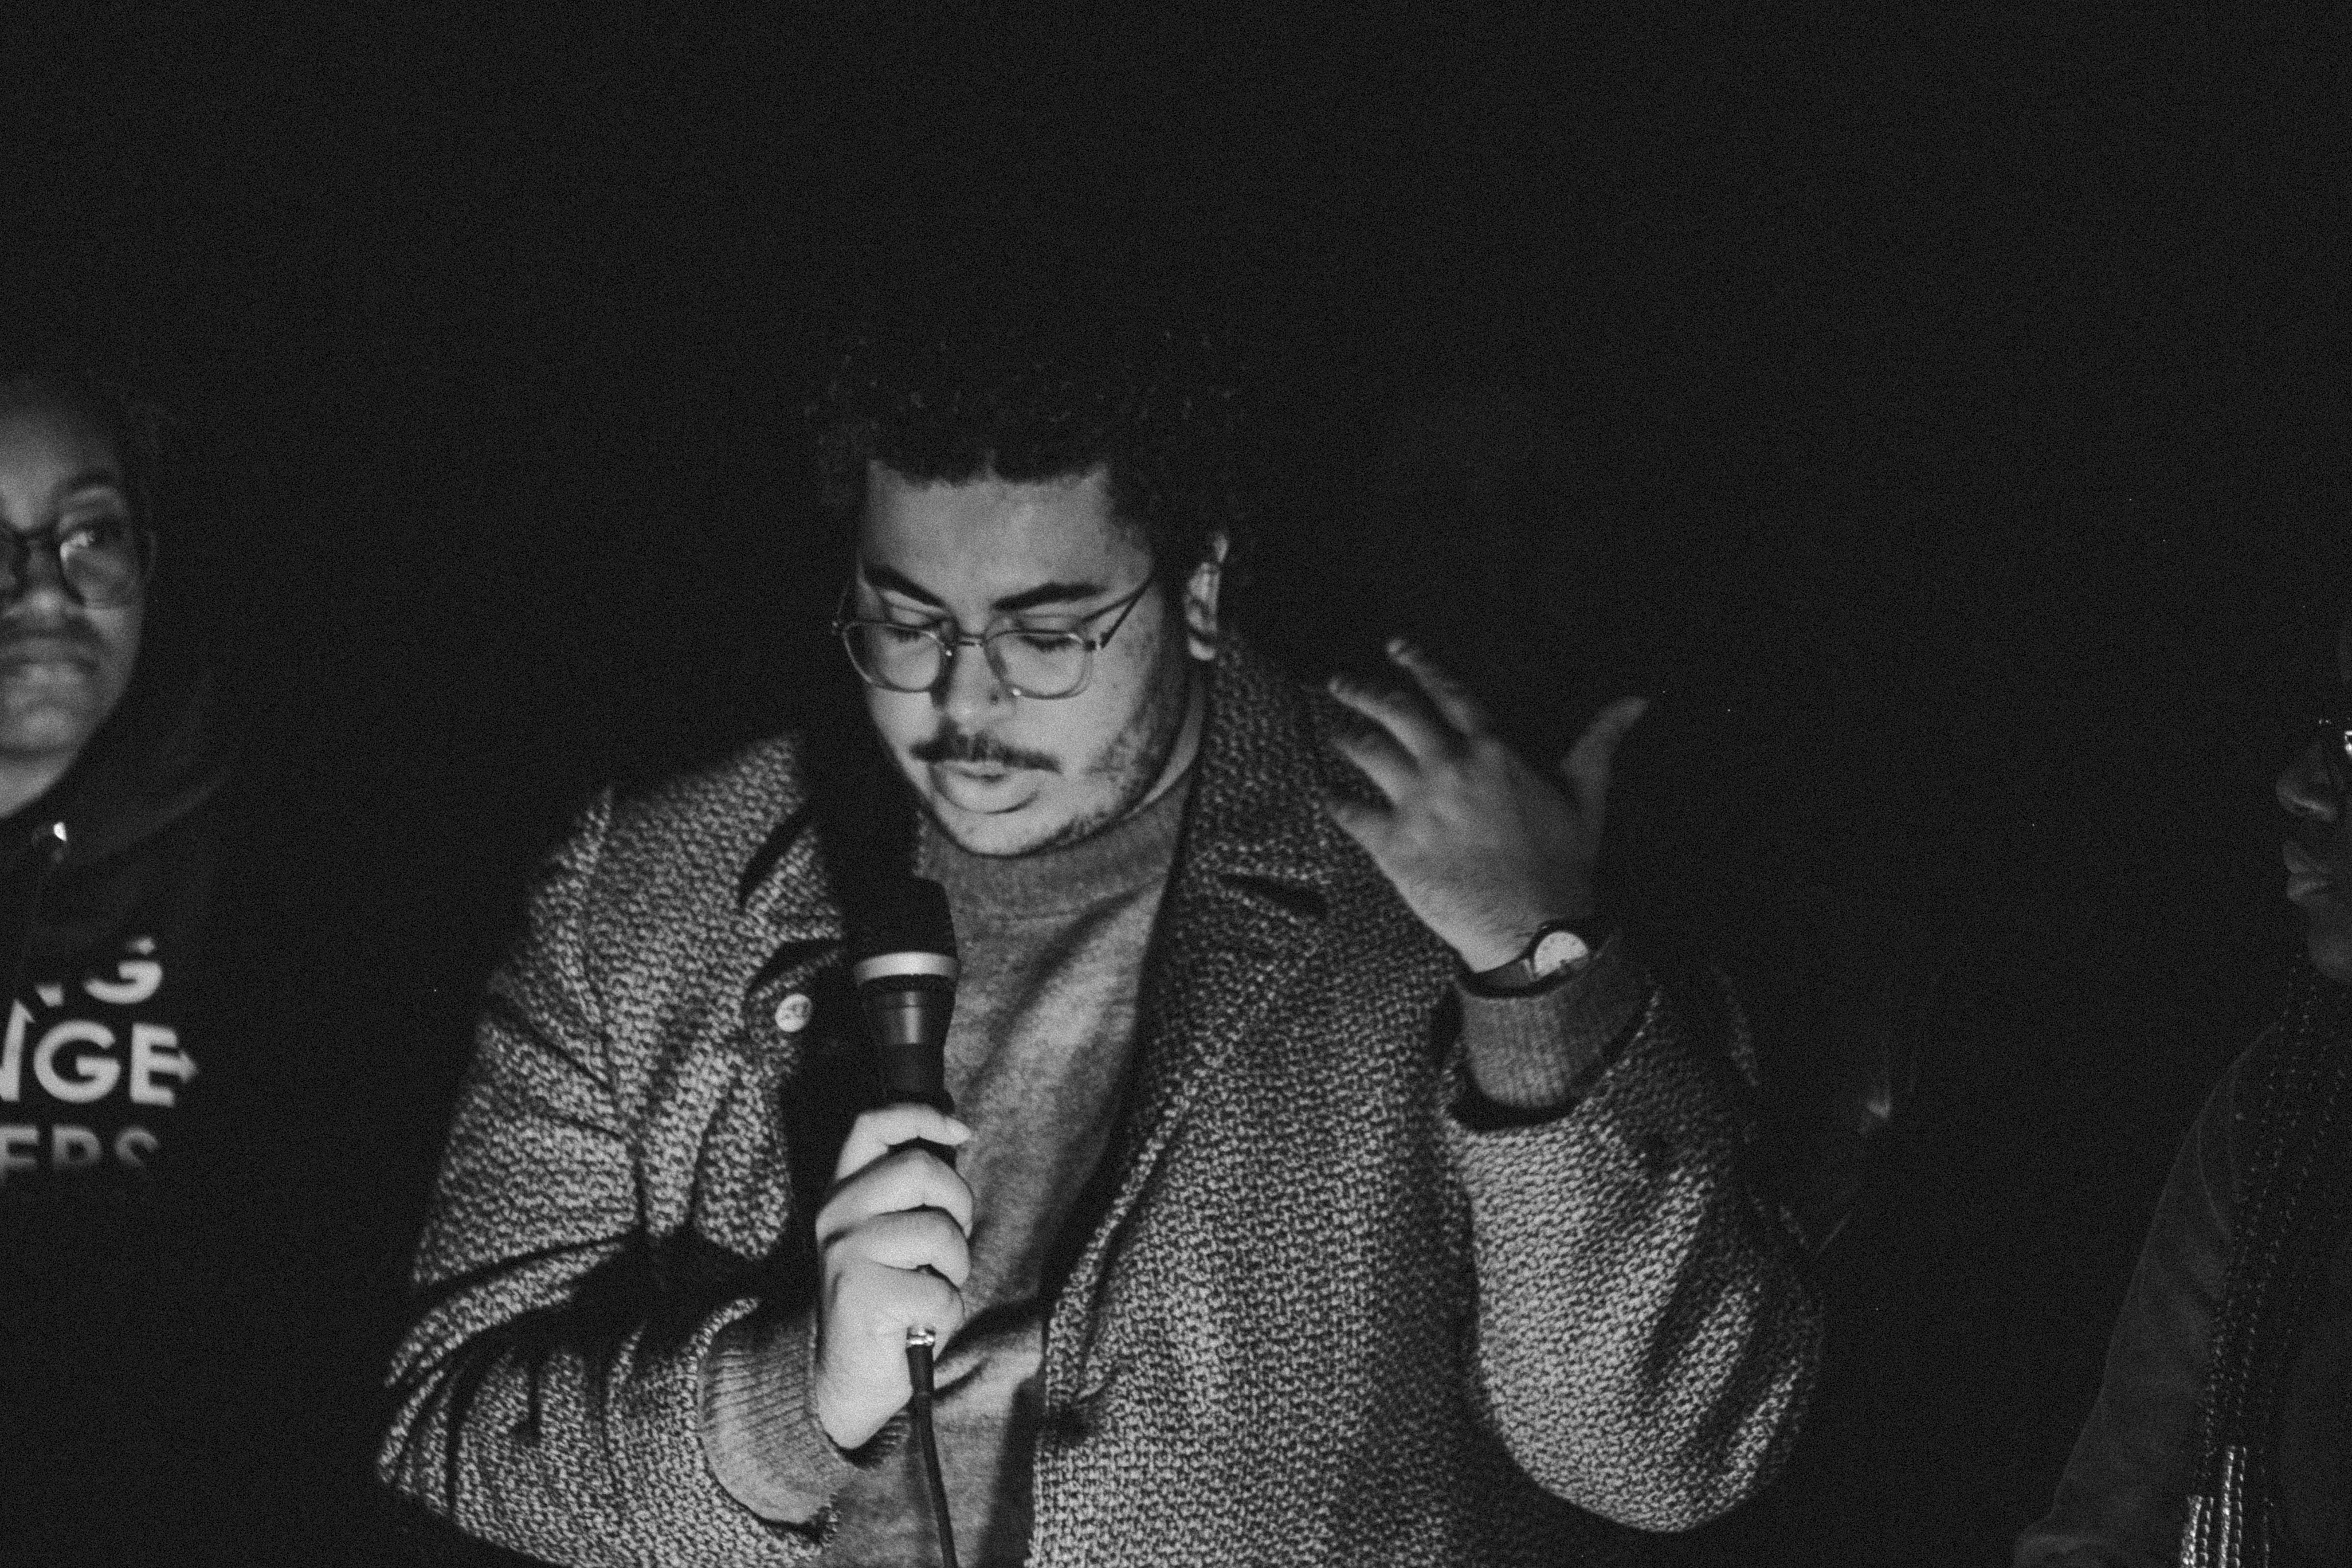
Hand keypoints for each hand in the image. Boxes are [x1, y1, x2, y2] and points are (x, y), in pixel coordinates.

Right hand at [810, 1104, 975, 1448]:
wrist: (842, 1379)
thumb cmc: (883, 1300)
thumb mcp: (888, 1234)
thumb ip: (909, 1191)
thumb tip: (955, 1134)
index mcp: (843, 1192)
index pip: (872, 1125)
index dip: (920, 1114)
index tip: (960, 1130)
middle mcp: (836, 1215)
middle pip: (920, 1169)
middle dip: (958, 1204)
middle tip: (950, 1244)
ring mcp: (846, 1252)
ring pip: (939, 1231)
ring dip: (955, 1266)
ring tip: (931, 1287)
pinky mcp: (862, 1294)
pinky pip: (940, 1290)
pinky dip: (947, 1312)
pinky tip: (920, 1322)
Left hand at [1323, 637, 1647, 973]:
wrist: (1534, 927)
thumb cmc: (1564, 863)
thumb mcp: (1588, 794)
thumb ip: (1600, 741)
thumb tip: (1635, 701)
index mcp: (1492, 751)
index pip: (1450, 693)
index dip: (1420, 665)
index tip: (1395, 648)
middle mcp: (1449, 768)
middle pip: (1396, 713)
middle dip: (1364, 691)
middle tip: (1340, 682)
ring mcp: (1417, 805)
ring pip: (1369, 752)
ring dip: (1347, 736)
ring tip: (1334, 728)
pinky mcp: (1394, 845)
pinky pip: (1353, 814)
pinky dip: (1335, 802)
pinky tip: (1325, 793)